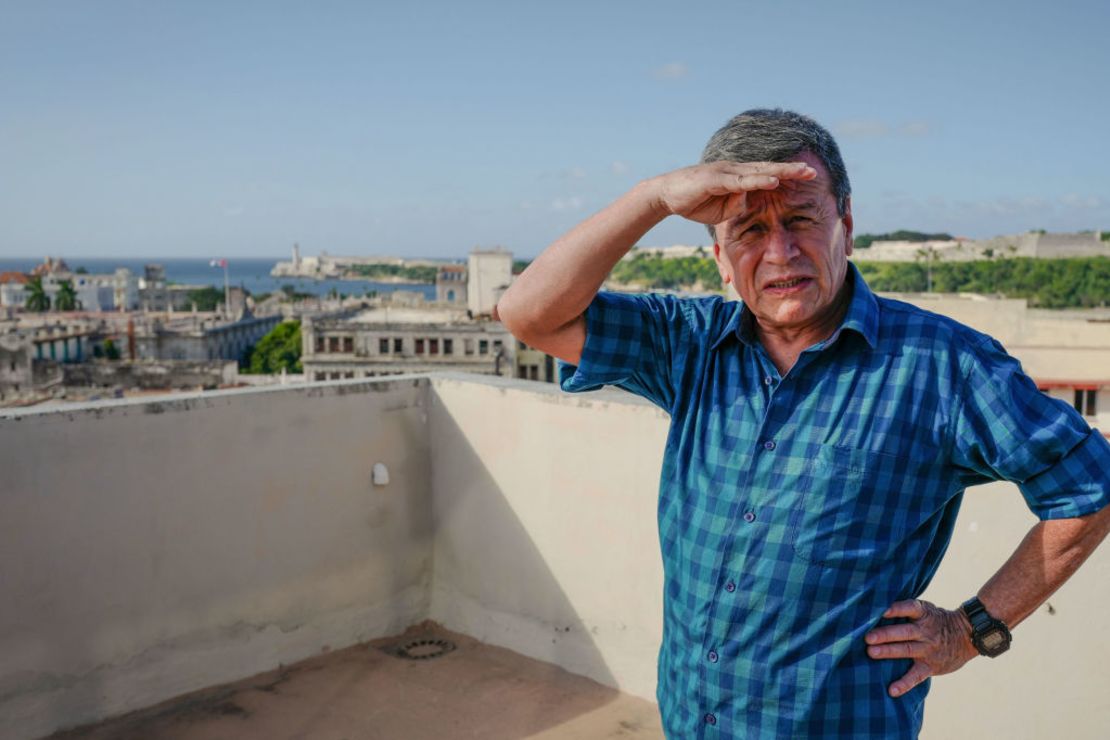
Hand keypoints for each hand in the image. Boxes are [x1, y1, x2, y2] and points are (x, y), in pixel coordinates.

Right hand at [649, 160, 816, 226]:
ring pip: (758, 171)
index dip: (788, 175)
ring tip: (801, 173)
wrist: (666, 195)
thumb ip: (736, 206)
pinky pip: (740, 180)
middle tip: (813, 171)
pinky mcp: (715, 178)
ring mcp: (725, 172)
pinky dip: (757, 180)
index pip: (767, 174)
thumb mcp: (720, 211)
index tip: (808, 176)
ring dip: (781, 172)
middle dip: (792, 170)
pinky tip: (773, 180)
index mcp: (738, 177)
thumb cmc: (694, 201)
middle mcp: (735, 170)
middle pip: (768, 168)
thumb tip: (747, 205)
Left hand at [864, 599, 978, 697]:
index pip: (910, 608)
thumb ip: (906, 609)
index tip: (882, 610)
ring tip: (871, 653)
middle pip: (904, 632)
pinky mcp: (930, 666)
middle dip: (886, 635)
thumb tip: (876, 605)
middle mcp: (925, 631)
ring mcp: (928, 650)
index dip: (896, 609)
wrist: (968, 635)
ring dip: (889, 652)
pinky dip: (904, 684)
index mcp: (924, 614)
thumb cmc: (937, 620)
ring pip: (907, 650)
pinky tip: (892, 690)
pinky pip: (917, 676)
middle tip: (867, 637)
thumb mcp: (926, 609)